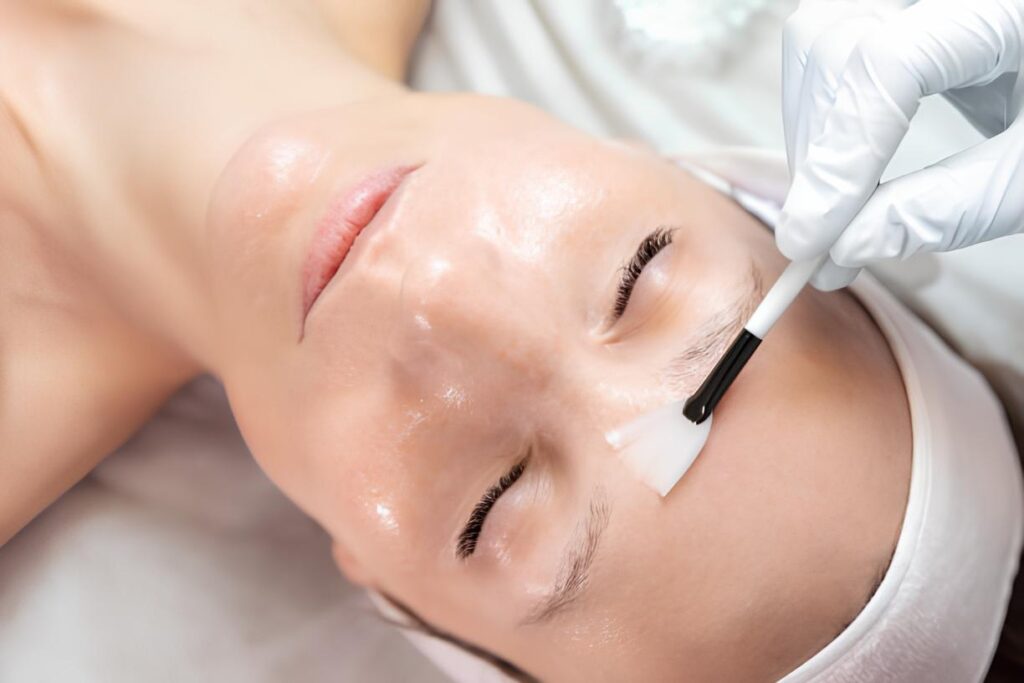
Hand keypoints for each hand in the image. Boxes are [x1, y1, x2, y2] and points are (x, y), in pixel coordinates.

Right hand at [778, 0, 1023, 289]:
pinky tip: (840, 164)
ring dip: (810, 130)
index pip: (889, 64)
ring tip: (829, 204)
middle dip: (818, 149)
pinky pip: (834, 46)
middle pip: (836, 44)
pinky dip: (824, 112)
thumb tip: (850, 245)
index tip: (813, 240)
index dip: (841, 155)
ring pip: (819, 40)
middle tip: (819, 236)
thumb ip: (957, 206)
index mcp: (1009, 8)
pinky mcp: (911, 14)